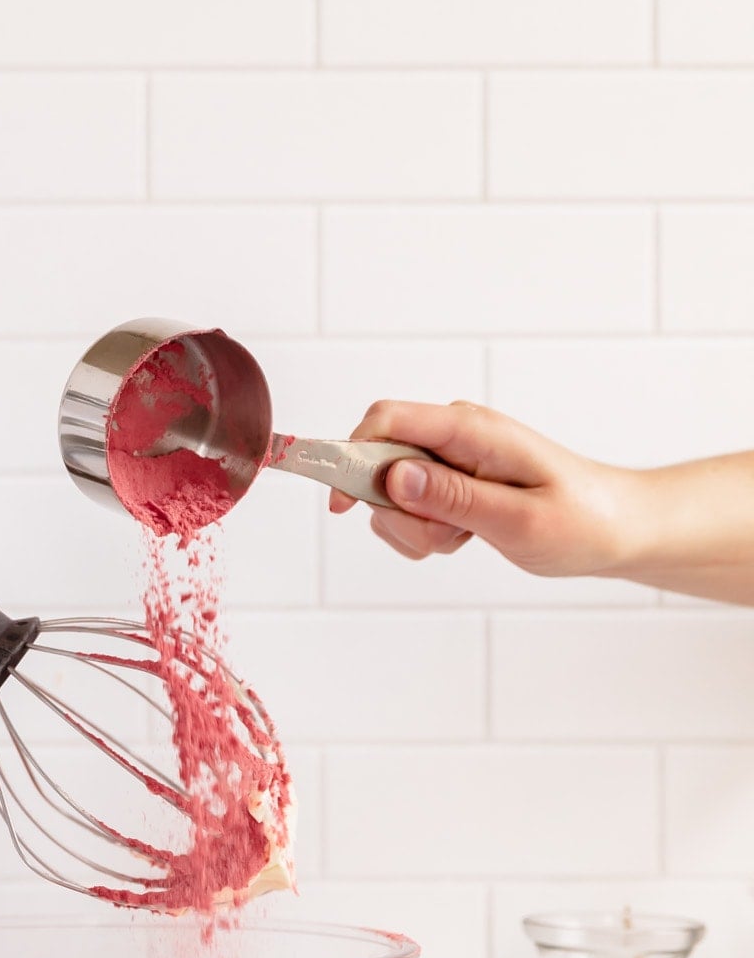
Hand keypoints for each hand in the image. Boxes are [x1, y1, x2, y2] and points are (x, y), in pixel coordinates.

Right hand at [330, 399, 632, 577]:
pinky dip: (426, 534)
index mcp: (473, 430)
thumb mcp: (518, 520)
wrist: (617, 528)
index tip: (341, 505)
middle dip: (399, 514)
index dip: (350, 455)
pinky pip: (410, 508)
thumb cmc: (582, 520)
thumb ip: (452, 498)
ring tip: (467, 537)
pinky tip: (465, 536)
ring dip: (416, 530)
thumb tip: (392, 477)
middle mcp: (457, 435)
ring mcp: (452, 457)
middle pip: (380, 464)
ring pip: (392, 495)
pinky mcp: (452, 480)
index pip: (387, 419)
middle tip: (451, 538)